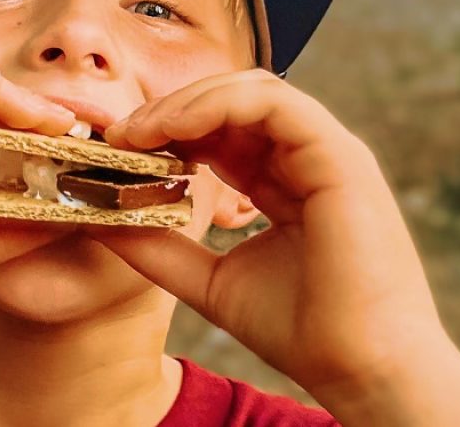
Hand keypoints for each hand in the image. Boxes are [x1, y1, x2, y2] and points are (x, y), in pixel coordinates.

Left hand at [93, 71, 459, 417]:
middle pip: (231, 102)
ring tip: (139, 130)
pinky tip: (175, 128)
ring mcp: (328, 153)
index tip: (117, 150)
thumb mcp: (208, 281)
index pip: (220, 131)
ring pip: (251, 90)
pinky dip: (218, 105)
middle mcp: (307, 160)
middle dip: (169, 111)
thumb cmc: (300, 331)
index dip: (166, 131)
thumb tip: (99, 219)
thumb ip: (159, 246)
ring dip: (186, 102)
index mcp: (283, 183)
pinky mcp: (340, 156)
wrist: (360, 369)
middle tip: (119, 135)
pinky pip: (275, 103)